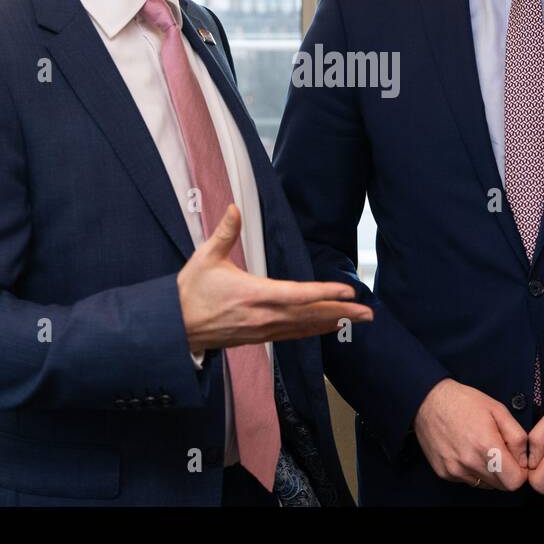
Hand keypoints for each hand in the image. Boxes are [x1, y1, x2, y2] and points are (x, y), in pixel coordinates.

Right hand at [178, 204, 372, 351]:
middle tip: (368, 313)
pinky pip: (294, 335)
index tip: (347, 291)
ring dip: (333, 322)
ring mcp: (263, 329)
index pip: (298, 295)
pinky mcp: (260, 336)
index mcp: (254, 294)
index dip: (325, 293)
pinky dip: (314, 330)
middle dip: (341, 312)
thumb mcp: (205, 258)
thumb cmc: (190, 292)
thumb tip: (234, 206)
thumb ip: (225, 232)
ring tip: (358, 320)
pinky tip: (329, 327)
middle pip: (310, 315)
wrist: (175, 327)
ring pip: (305, 327)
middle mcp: (263, 316)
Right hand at [413, 379, 528, 490]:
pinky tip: (466, 451)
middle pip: (501, 486)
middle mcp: (470, 463)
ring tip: (481, 449)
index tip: (515, 459)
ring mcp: (455, 470)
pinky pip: (469, 481)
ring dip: (489, 473)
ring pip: (486, 485)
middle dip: (506, 472)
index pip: (515, 482)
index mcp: (487, 446)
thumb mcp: (498, 410)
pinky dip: (473, 471)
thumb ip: (517, 437)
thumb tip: (524, 460)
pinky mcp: (445, 473)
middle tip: (499, 450)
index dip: (520, 471)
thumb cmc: (464, 402)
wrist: (428, 401)